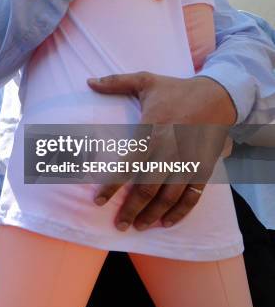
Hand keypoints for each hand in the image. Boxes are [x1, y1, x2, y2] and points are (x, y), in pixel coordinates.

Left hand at [88, 72, 235, 229]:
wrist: (217, 96)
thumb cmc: (176, 89)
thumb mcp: (146, 80)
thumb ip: (116, 82)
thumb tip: (88, 82)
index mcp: (152, 131)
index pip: (128, 165)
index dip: (111, 186)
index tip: (98, 201)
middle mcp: (170, 150)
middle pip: (147, 188)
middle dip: (131, 209)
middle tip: (119, 225)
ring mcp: (188, 162)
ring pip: (168, 197)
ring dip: (153, 215)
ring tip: (138, 226)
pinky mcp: (203, 168)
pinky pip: (192, 196)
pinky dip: (180, 212)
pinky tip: (166, 222)